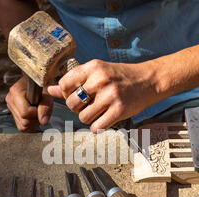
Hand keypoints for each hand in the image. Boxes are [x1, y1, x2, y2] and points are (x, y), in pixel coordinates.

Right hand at [5, 76, 53, 131]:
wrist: (38, 81)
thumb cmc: (43, 85)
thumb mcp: (48, 94)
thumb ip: (46, 107)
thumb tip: (43, 122)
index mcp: (16, 92)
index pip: (25, 113)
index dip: (37, 113)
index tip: (41, 106)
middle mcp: (10, 99)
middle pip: (24, 121)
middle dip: (36, 119)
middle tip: (41, 109)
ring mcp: (10, 106)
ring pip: (22, 126)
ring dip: (33, 122)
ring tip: (38, 111)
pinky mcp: (13, 112)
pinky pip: (21, 126)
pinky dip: (29, 124)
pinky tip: (34, 115)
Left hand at [46, 59, 161, 132]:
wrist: (149, 80)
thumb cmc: (121, 76)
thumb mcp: (98, 72)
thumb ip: (74, 80)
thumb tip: (50, 89)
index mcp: (93, 67)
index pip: (64, 84)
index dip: (67, 94)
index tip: (76, 95)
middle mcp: (100, 80)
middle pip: (72, 104)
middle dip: (77, 109)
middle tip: (88, 105)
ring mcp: (110, 96)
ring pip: (83, 117)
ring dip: (88, 119)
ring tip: (98, 112)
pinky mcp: (119, 110)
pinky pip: (97, 126)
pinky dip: (97, 127)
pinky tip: (104, 120)